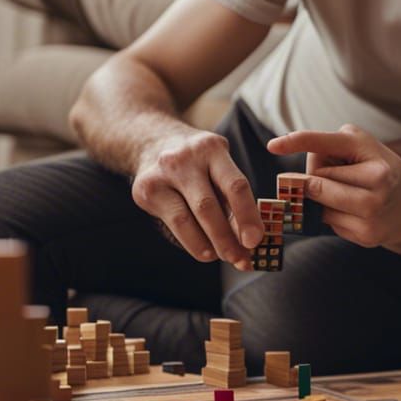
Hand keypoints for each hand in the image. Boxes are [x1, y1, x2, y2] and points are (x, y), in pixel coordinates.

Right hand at [131, 130, 262, 268]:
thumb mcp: (219, 166)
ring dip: (209, 245)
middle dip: (227, 239)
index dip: (247, 216)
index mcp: (212, 148)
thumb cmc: (198, 162)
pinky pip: (172, 224)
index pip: (235, 185)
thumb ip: (233, 199)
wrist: (151, 141)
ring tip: (225, 257)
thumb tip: (250, 242)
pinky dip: (193, 242)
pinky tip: (205, 251)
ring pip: (186, 219)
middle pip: (208, 206)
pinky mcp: (143, 191)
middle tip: (242, 259)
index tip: (256, 241)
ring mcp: (160, 174)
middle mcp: (184, 158)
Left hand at [267, 124, 400, 248]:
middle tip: (343, 174)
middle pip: (317, 180)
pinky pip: (327, 221)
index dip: (298, 142)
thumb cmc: (382, 172)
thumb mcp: (367, 147)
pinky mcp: (366, 237)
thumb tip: (298, 177)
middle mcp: (378, 189)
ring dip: (323, 198)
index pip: (329, 146)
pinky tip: (353, 211)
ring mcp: (372, 216)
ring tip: (350, 192)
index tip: (272, 145)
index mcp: (377, 162)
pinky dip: (332, 214)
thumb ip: (332, 147)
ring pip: (319, 204)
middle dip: (319, 176)